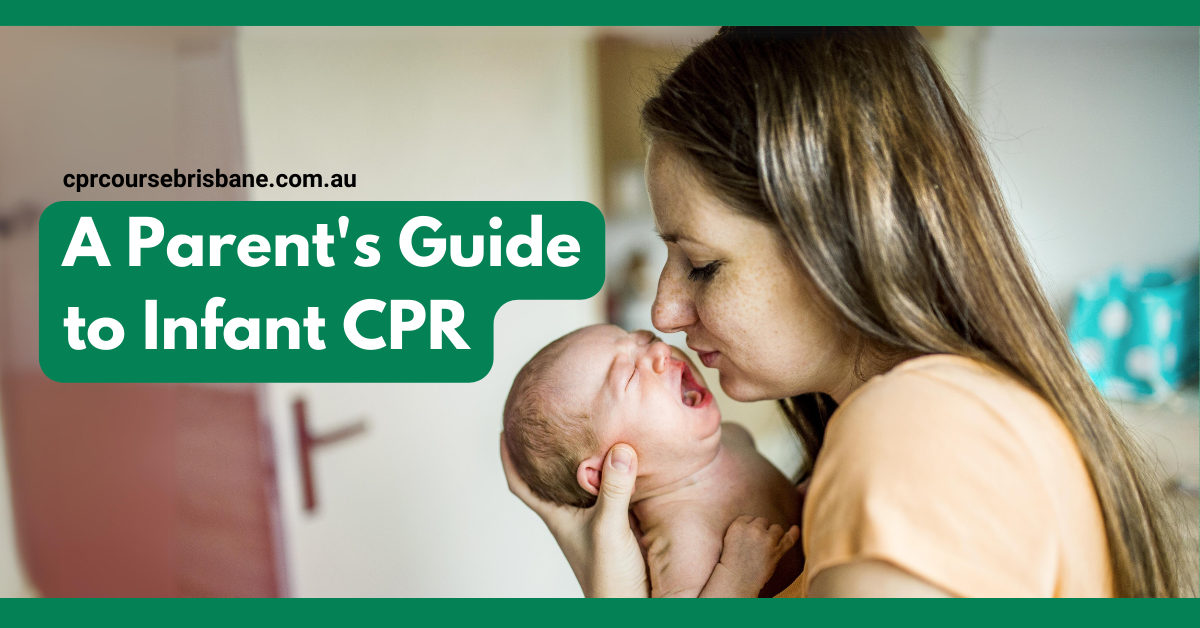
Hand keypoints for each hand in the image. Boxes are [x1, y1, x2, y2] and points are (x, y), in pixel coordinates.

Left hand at [500, 433, 648, 596]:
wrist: (630, 608)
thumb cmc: (608, 578)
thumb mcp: (608, 528)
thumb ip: (613, 489)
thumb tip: (619, 449)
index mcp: (556, 517)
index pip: (521, 484)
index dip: (509, 457)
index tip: (505, 431)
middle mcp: (571, 517)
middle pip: (550, 478)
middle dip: (546, 452)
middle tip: (547, 422)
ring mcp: (593, 521)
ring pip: (581, 484)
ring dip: (581, 462)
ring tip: (583, 432)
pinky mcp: (617, 524)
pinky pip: (609, 491)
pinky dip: (610, 475)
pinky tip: (621, 462)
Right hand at [712, 516, 799, 596]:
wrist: (735, 581)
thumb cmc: (731, 563)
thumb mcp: (729, 539)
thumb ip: (742, 529)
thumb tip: (758, 523)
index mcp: (738, 525)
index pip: (749, 518)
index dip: (750, 527)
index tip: (748, 537)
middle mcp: (753, 529)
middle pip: (763, 521)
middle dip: (761, 530)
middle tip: (755, 546)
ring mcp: (766, 539)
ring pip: (776, 528)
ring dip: (774, 535)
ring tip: (766, 548)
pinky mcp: (776, 551)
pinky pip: (788, 539)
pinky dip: (793, 534)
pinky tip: (795, 529)